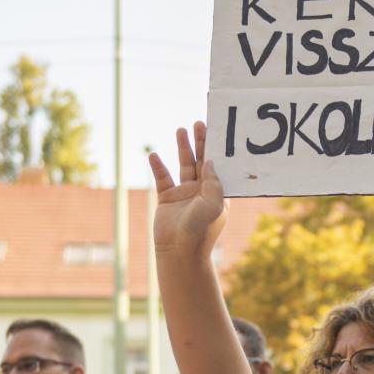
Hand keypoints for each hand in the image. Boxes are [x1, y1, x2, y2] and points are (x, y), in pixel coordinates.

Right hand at [149, 122, 226, 259]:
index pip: (218, 166)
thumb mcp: (214, 204)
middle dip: (201, 142)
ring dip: (183, 147)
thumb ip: (213, 181)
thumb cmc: (201, 230)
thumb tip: (209, 160)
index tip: (218, 130)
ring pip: (183, 165)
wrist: (179, 251)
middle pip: (201, 160)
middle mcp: (202, 191)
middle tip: (200, 122)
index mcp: (217, 193)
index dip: (217, 149)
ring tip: (181, 129)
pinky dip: (158, 166)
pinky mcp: (167, 199)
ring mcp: (184, 194)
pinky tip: (154, 154)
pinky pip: (162, 178)